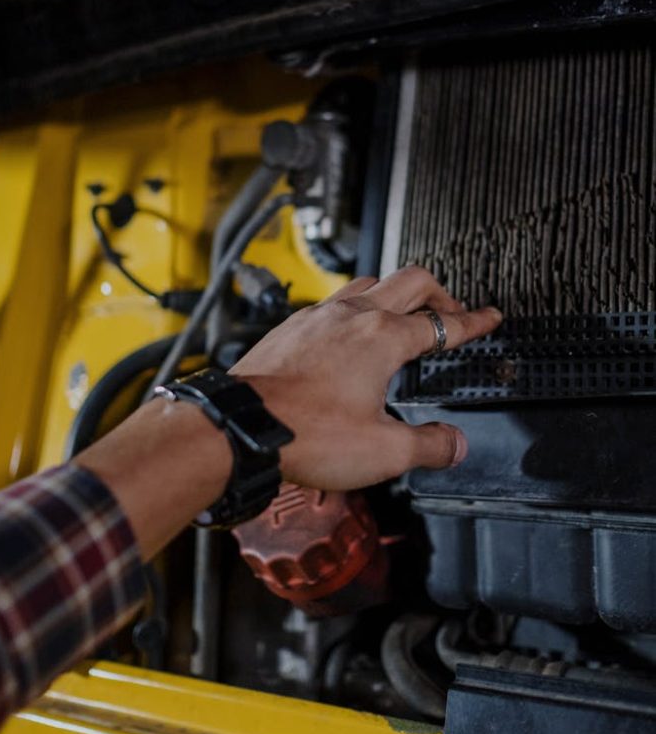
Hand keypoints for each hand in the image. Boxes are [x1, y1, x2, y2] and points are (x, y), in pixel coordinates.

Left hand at [230, 266, 501, 489]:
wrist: (241, 425)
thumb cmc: (307, 434)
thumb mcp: (383, 452)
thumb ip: (429, 446)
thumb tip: (454, 444)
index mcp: (384, 339)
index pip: (443, 325)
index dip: (474, 323)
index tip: (490, 317)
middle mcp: (354, 316)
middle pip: (411, 281)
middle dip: (440, 294)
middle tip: (452, 313)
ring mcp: (320, 316)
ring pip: (369, 283)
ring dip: (395, 294)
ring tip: (403, 316)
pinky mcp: (293, 326)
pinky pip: (334, 302)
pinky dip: (357, 308)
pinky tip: (350, 333)